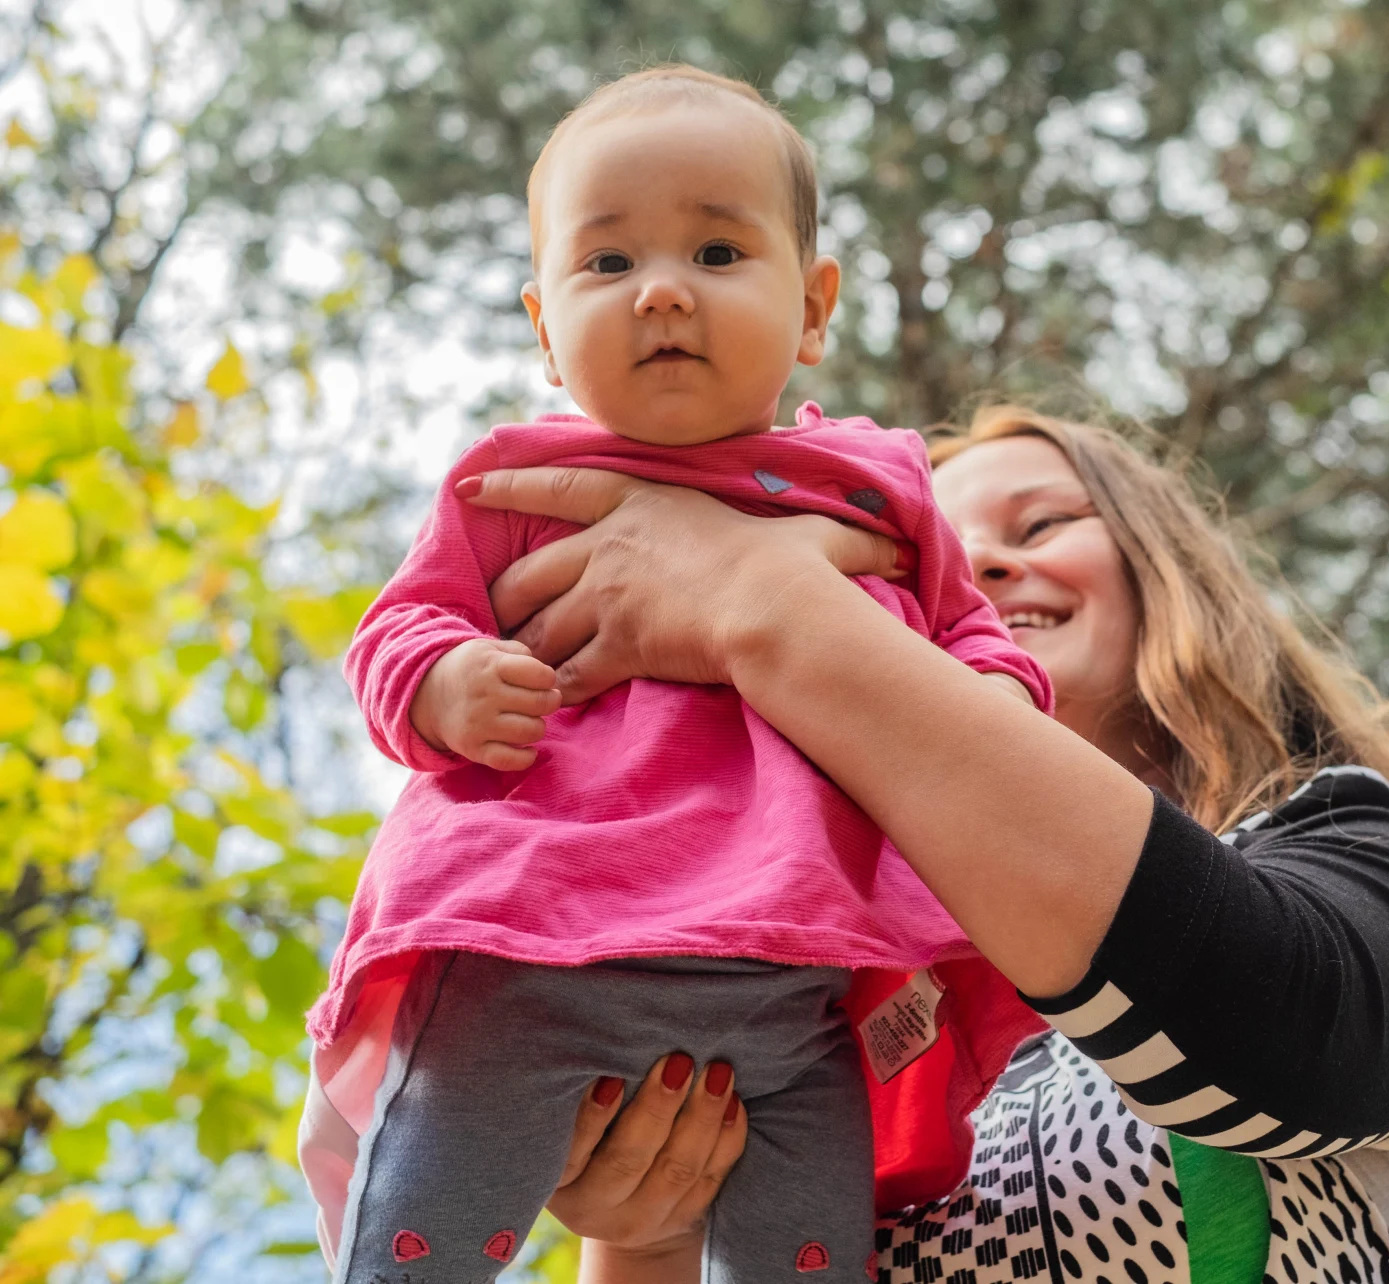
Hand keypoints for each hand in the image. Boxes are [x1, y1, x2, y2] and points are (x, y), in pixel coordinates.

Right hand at [409, 637, 561, 768]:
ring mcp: (477, 724)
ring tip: (531, 720)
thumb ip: (521, 653)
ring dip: (539, 727)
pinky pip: (509, 761)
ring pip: (531, 731)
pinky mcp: (473, 749)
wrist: (425, 694)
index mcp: (491, 666)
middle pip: (540, 704)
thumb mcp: (489, 648)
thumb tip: (545, 676)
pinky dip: (526, 758)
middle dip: (550, 702)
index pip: (539, 674)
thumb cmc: (471, 670)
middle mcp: (483, 696)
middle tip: (544, 701)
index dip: (548, 678)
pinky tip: (529, 749)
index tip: (543, 681)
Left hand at [462, 468, 903, 703]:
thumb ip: (837, 537)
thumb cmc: (798, 568)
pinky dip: (555, 692)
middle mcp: (612, 545)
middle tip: (496, 614)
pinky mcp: (614, 644)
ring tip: (519, 671)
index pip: (560, 486)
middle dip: (507, 595)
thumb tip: (899, 548)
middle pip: (531, 570)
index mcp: (644, 502)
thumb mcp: (810, 535)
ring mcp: (607, 594)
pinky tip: (553, 707)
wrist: (778, 609)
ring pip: (539, 627)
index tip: (469, 492)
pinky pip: (566, 674)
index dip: (511, 489)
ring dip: (527, 651)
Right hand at [549, 1053, 746, 1255]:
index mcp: (558, 1181)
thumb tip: (607, 1040)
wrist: (619, 1206)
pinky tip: (734, 1103)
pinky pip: (710, 1180)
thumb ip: (580, 1096)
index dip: (591, 1118)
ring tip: (717, 1074)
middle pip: (628, 1161)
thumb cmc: (589, 1140)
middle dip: (657, 1109)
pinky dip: (726, 1139)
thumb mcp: (568, 1127)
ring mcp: (641, 1220)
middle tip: (679, 1061)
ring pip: (678, 1171)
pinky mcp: (682, 1219)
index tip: (612, 1078)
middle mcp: (595, 1208)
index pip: (571, 1153)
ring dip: (702, 1119)